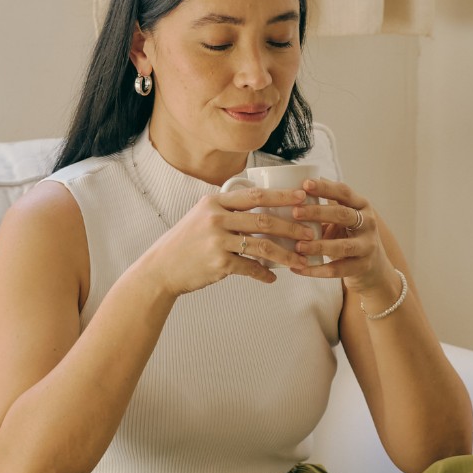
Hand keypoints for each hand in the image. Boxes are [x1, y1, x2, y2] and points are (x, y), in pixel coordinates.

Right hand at [145, 185, 322, 295]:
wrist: (161, 268)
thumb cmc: (186, 243)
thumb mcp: (202, 216)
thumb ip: (227, 211)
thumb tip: (261, 211)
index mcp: (214, 202)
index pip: (255, 195)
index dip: (282, 196)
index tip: (302, 197)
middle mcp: (215, 218)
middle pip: (263, 219)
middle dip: (291, 227)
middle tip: (310, 232)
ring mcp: (216, 240)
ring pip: (261, 245)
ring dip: (285, 254)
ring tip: (301, 259)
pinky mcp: (218, 263)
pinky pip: (249, 267)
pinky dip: (263, 274)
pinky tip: (273, 277)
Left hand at [288, 176, 394, 300]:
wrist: (373, 265)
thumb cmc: (348, 235)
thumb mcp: (341, 218)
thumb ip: (324, 207)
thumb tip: (291, 193)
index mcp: (361, 205)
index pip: (344, 192)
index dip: (325, 187)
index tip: (305, 184)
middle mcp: (368, 223)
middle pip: (343, 215)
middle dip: (318, 213)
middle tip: (295, 212)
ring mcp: (368, 246)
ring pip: (343, 245)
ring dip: (318, 246)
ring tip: (298, 246)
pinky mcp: (363, 266)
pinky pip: (338, 270)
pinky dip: (317, 270)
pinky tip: (298, 269)